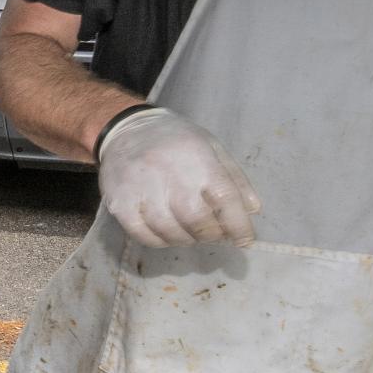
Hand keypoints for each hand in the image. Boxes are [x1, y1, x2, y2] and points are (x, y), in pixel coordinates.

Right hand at [97, 107, 260, 247]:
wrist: (125, 130)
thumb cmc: (174, 140)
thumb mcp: (211, 147)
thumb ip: (234, 178)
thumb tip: (252, 210)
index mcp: (198, 158)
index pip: (225, 197)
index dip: (238, 225)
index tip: (245, 240)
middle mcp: (170, 174)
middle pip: (196, 219)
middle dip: (210, 234)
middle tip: (213, 235)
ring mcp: (141, 190)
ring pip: (169, 231)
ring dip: (186, 240)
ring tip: (190, 234)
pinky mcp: (120, 203)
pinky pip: (143, 235)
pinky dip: (160, 241)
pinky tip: (166, 234)